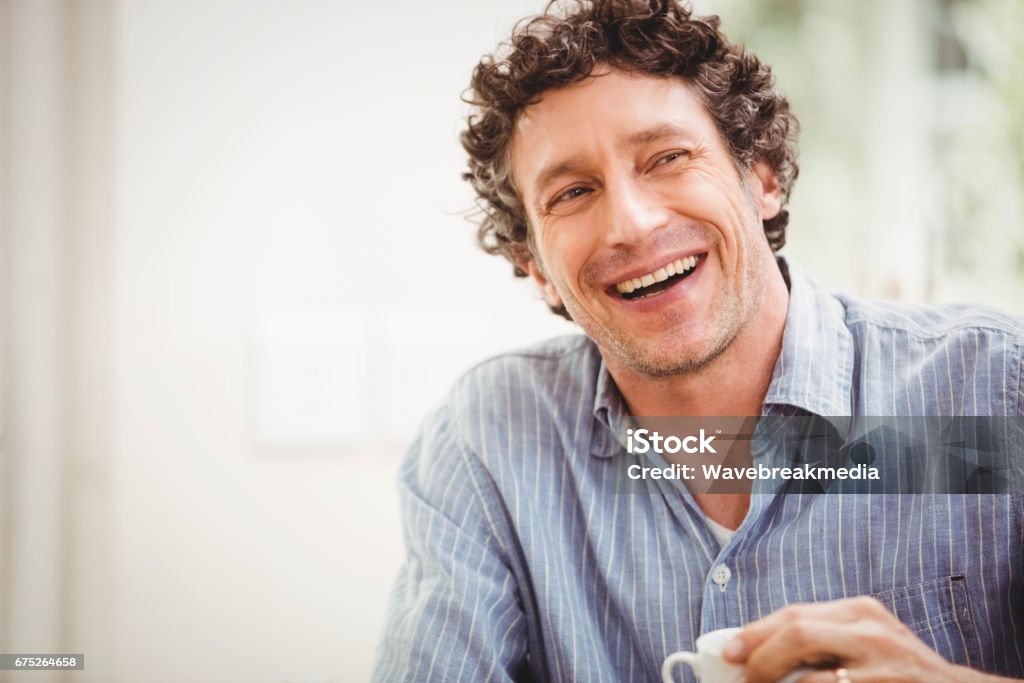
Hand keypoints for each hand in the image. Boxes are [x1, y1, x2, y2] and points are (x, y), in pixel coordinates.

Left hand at [721, 596, 979, 682]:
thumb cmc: (898, 668)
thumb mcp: (863, 640)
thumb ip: (819, 639)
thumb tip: (754, 650)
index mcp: (858, 611)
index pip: (793, 615)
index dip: (754, 633)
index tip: (728, 651)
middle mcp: (870, 632)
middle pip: (798, 634)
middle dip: (760, 659)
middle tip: (743, 679)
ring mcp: (882, 668)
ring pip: (811, 680)